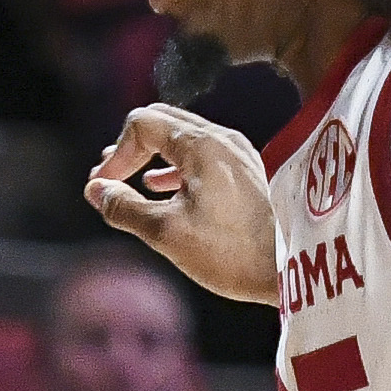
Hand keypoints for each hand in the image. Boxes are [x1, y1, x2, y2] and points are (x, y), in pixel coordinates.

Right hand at [87, 103, 279, 302]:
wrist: (296, 267)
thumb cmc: (232, 251)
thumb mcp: (166, 232)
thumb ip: (124, 207)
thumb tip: (95, 190)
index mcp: (201, 145)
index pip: (141, 124)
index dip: (115, 155)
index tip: (103, 188)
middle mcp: (222, 139)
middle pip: (162, 122)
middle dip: (130, 149)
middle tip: (108, 176)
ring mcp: (239, 155)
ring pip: (183, 140)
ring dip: (151, 158)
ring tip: (129, 181)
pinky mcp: (248, 174)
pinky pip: (201, 157)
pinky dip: (174, 168)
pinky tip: (164, 188)